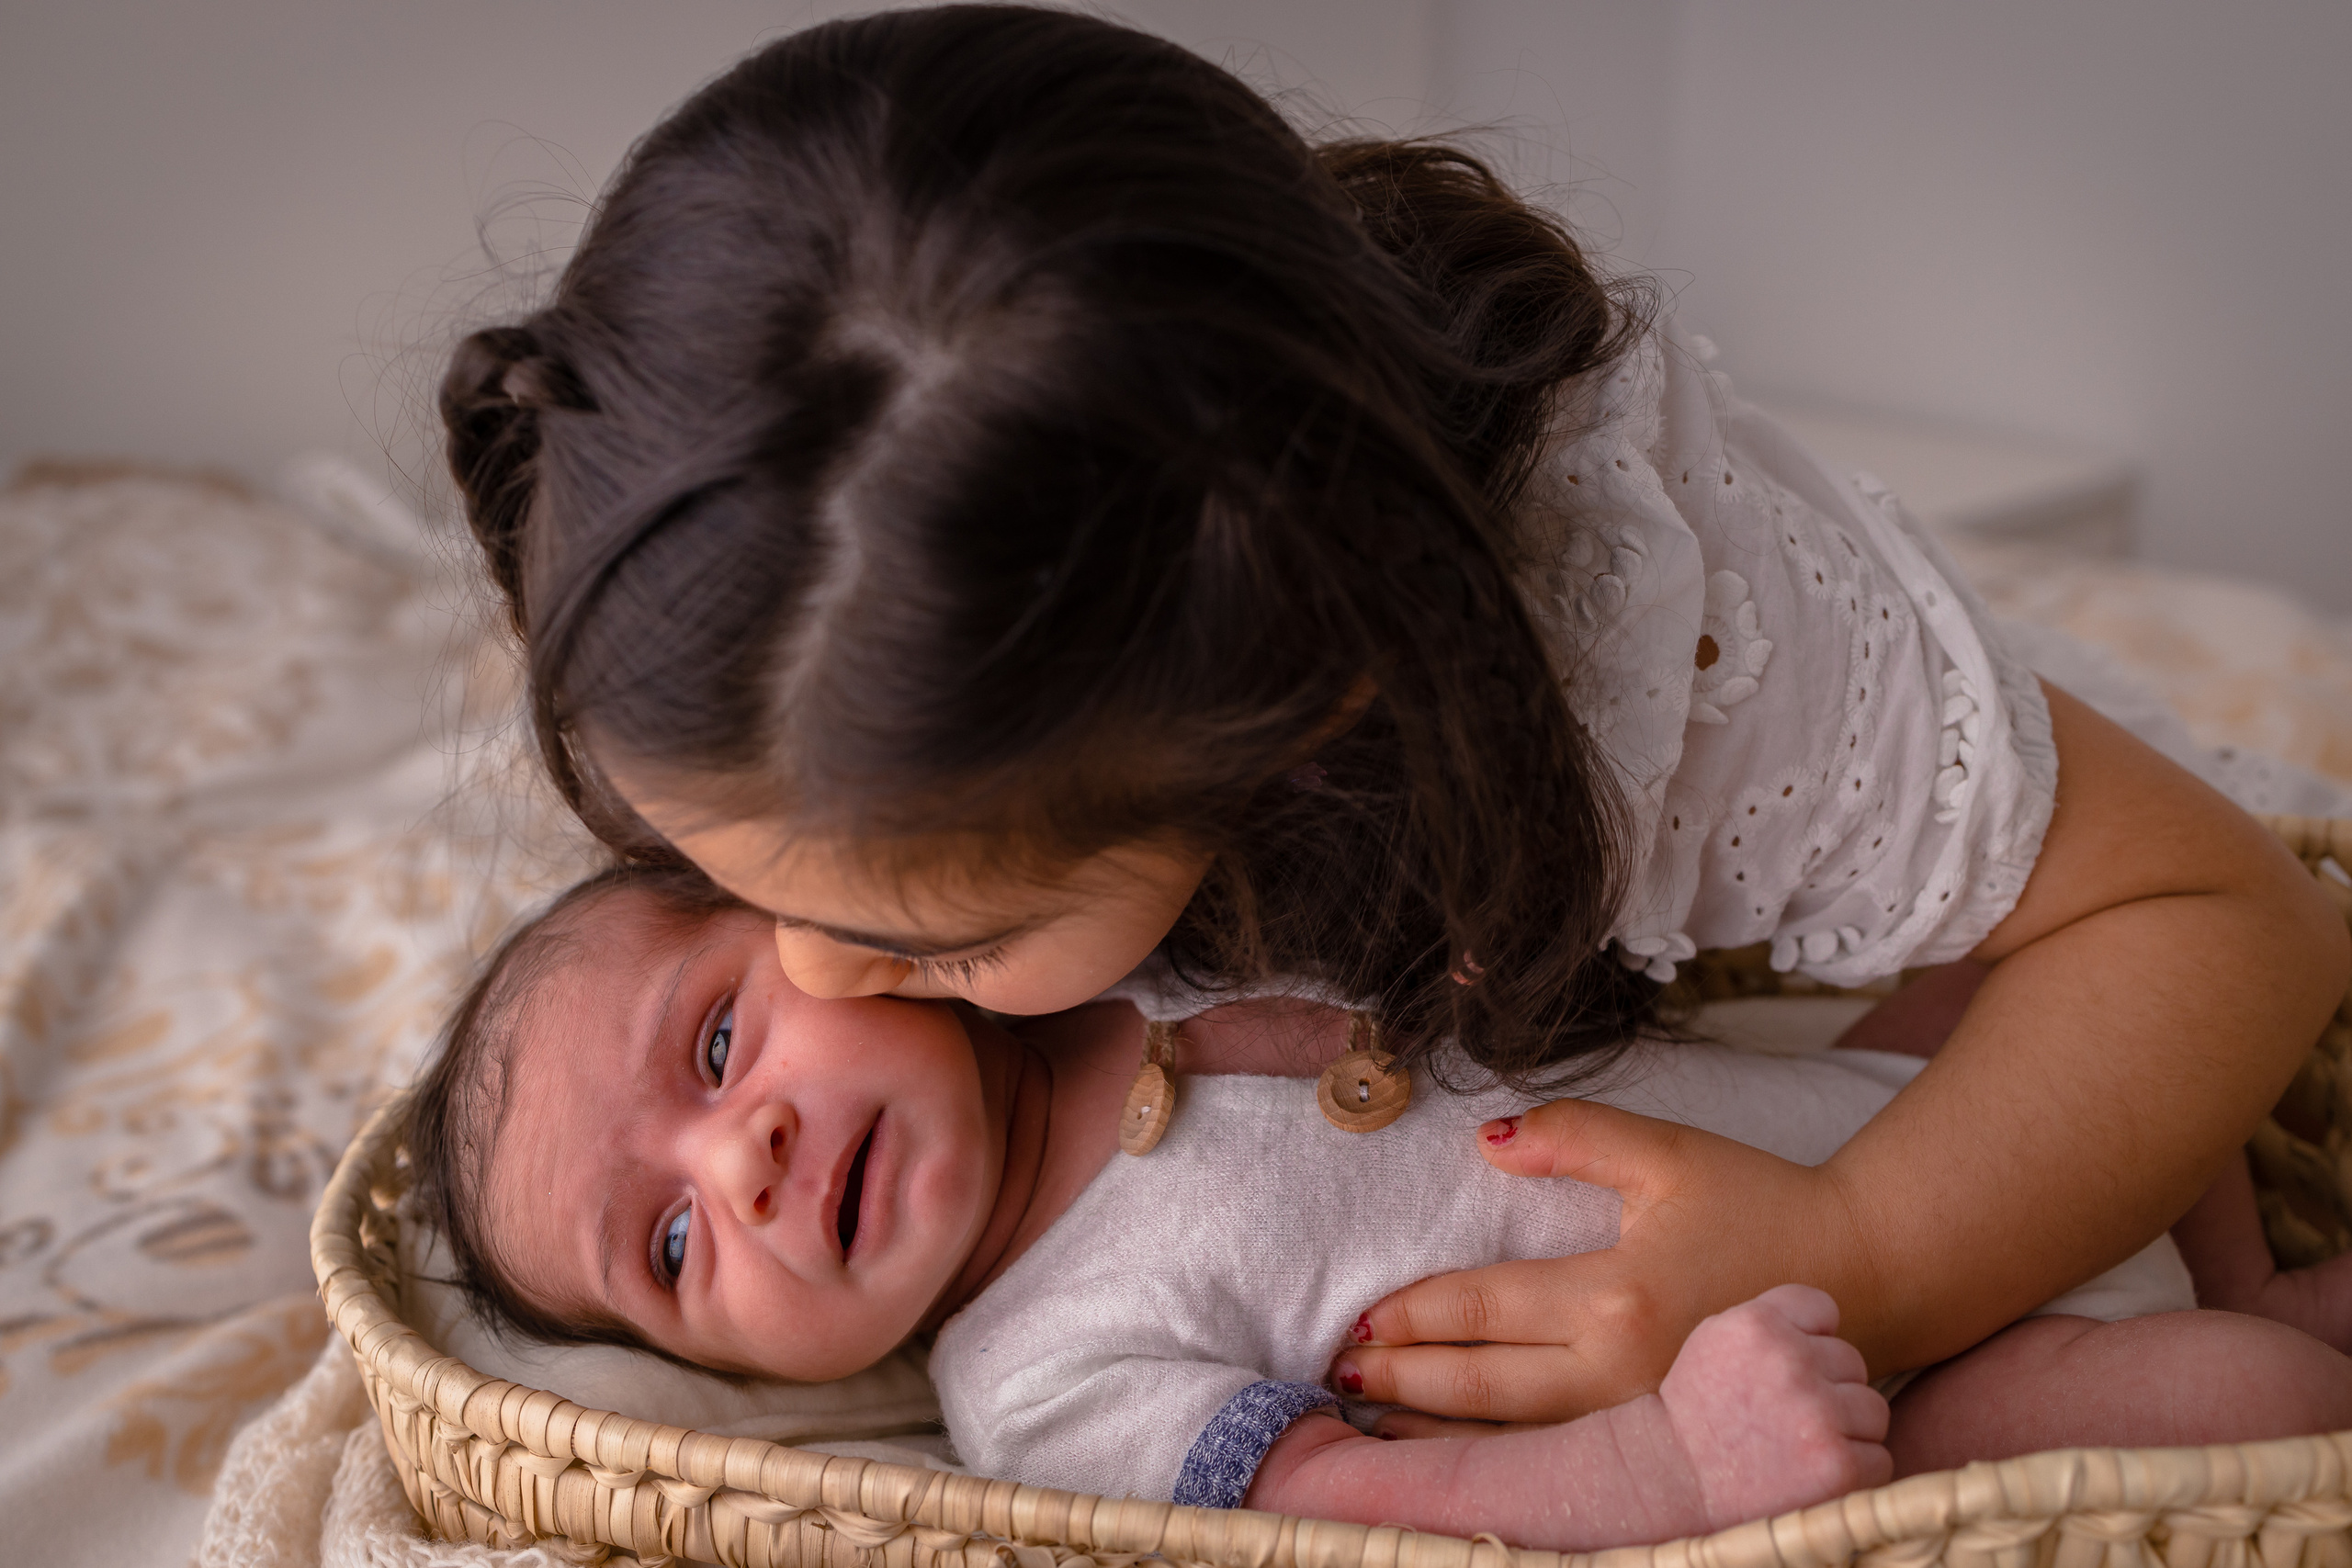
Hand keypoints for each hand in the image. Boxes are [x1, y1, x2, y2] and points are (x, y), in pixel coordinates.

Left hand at [1331, 1099, 1876, 1422]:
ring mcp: (1642, 1419)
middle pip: (1482, 1385)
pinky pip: (1555, 1453)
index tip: (1360, 1318)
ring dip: (1435, 1424)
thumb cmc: (1762, 1206)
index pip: (1484, 1311)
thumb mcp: (1667, 1153)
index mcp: (1617, 1297)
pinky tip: (1452, 1442)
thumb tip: (1490, 1139)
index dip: (1414, 1314)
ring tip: (1370, 1415)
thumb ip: (1575, 1137)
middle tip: (1338, 1369)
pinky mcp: (1661, 1441)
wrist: (1866, 1276)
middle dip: (1403, 1378)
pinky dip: (1492, 1450)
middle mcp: (1620, 1373)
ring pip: (1512, 1435)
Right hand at [1656, 1284, 1889, 1526]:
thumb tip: (1829, 1323)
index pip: (1822, 1309)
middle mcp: (1790, 1362)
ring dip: (1847, 1430)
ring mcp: (1817, 1415)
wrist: (1673, 1483)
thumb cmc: (1696, 1410)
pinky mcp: (1838, 1466)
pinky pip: (1879, 1458)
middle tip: (1787, 1417)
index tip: (1785, 1368)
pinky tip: (1813, 1475)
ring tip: (1801, 1446)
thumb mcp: (1715, 1340)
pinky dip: (1855, 1471)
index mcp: (1757, 1323)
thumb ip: (1770, 1321)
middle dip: (1828, 1389)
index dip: (1810, 1339)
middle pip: (1852, 1363)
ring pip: (1873, 1410)